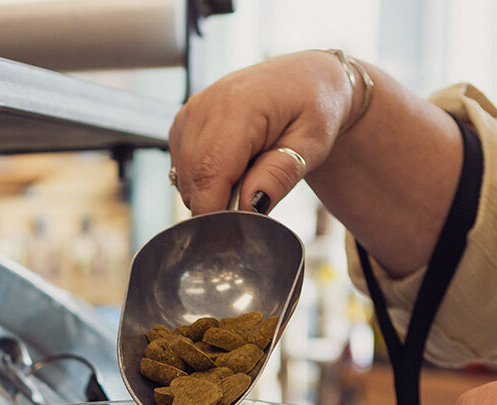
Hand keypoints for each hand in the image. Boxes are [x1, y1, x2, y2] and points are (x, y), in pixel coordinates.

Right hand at [167, 50, 357, 214]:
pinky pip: (182, 170)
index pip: (209, 174)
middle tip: (256, 198)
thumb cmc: (315, 107)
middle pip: (193, 181)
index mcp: (237, 106)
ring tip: (248, 172)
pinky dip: (204, 179)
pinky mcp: (182, 123)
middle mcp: (204, 106)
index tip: (236, 234)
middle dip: (218, 204)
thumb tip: (248, 206)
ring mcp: (188, 113)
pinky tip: (233, 165)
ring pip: (185, 180)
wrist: (306, 77)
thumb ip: (280, 175)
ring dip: (212, 191)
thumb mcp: (313, 143)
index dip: (216, 212)